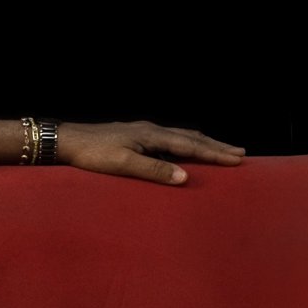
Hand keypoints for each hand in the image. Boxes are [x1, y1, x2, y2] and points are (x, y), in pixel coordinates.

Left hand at [57, 121, 244, 184]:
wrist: (66, 140)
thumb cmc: (92, 154)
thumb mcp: (123, 164)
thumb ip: (153, 171)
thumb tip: (185, 177)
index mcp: (152, 136)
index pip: (191, 146)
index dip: (215, 154)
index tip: (238, 160)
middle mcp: (150, 130)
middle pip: (190, 137)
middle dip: (215, 146)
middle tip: (240, 153)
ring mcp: (141, 132)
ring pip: (179, 136)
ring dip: (201, 143)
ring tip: (219, 148)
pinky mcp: (133, 136)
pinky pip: (167, 138)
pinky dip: (184, 143)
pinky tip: (182, 147)